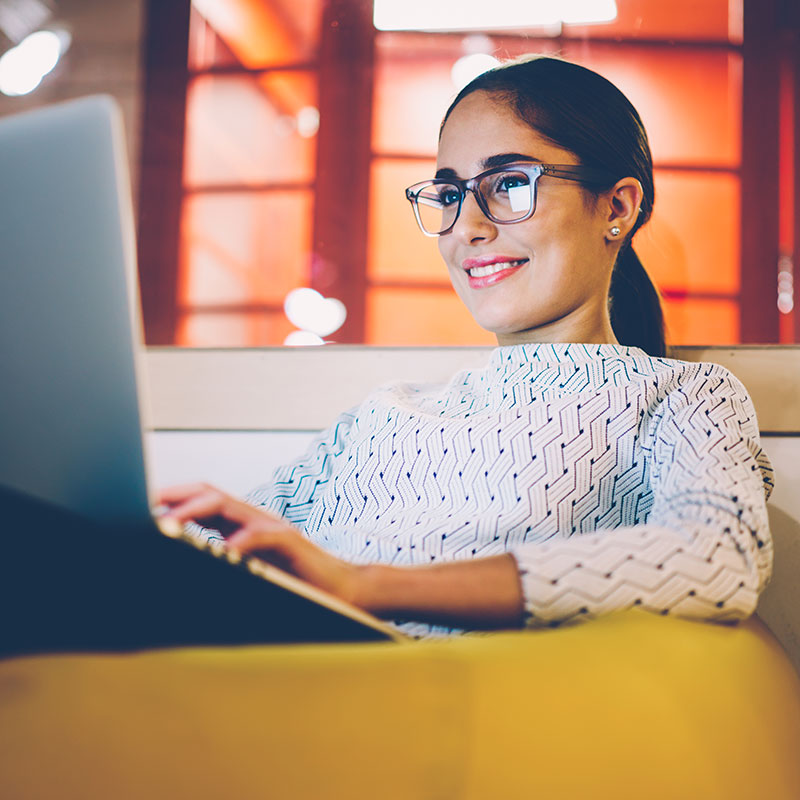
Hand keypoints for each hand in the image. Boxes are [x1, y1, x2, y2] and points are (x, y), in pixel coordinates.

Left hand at [155, 483, 364, 607]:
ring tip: (169, 525)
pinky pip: (259, 536)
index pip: (202, 501)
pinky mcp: (289, 542)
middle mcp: (255, 518)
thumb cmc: (295, 585)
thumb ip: (225, 564)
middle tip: (144, 506)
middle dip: (175, 496)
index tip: (142, 508)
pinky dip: (238, 542)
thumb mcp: (252, 572)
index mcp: (242, 524)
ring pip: (229, 506)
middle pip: (209, 493)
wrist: (343, 591)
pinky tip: (221, 551)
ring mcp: (272, 527)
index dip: (172, 499)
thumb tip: (184, 569)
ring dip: (195, 512)